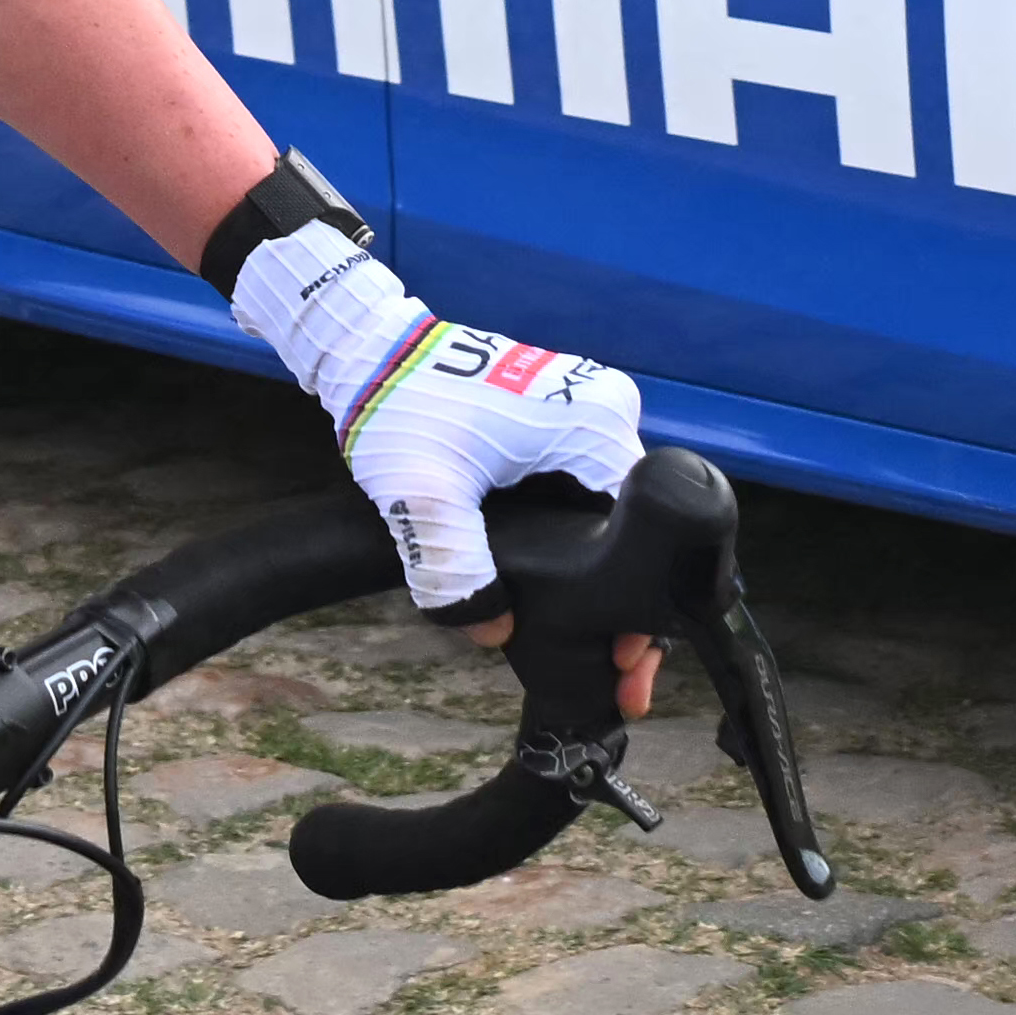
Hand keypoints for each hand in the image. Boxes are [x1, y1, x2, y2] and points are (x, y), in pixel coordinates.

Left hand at [231, 215, 647, 619]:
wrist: (369, 351)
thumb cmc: (399, 408)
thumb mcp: (421, 496)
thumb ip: (454, 567)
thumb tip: (493, 631)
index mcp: (594, 423)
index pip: (645, 530)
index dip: (637, 602)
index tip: (623, 656)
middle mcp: (608, 409)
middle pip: (634, 524)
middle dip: (625, 596)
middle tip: (612, 663)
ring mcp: (589, 407)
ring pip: (609, 510)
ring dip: (600, 566)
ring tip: (592, 633)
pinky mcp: (565, 413)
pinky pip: (586, 485)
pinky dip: (577, 533)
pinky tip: (563, 579)